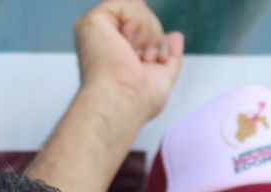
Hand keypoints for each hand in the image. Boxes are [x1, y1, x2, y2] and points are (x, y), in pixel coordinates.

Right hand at [73, 0, 183, 122]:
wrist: (123, 103)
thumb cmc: (137, 101)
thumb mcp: (163, 77)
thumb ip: (170, 55)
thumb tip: (176, 36)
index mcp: (118, 51)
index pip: (145, 29)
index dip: (156, 42)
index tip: (149, 63)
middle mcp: (106, 38)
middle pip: (145, 17)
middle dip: (154, 39)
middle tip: (142, 61)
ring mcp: (99, 29)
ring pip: (138, 8)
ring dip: (147, 35)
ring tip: (135, 56)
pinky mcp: (94, 20)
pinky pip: (128, 4)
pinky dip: (137, 25)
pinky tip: (128, 44)